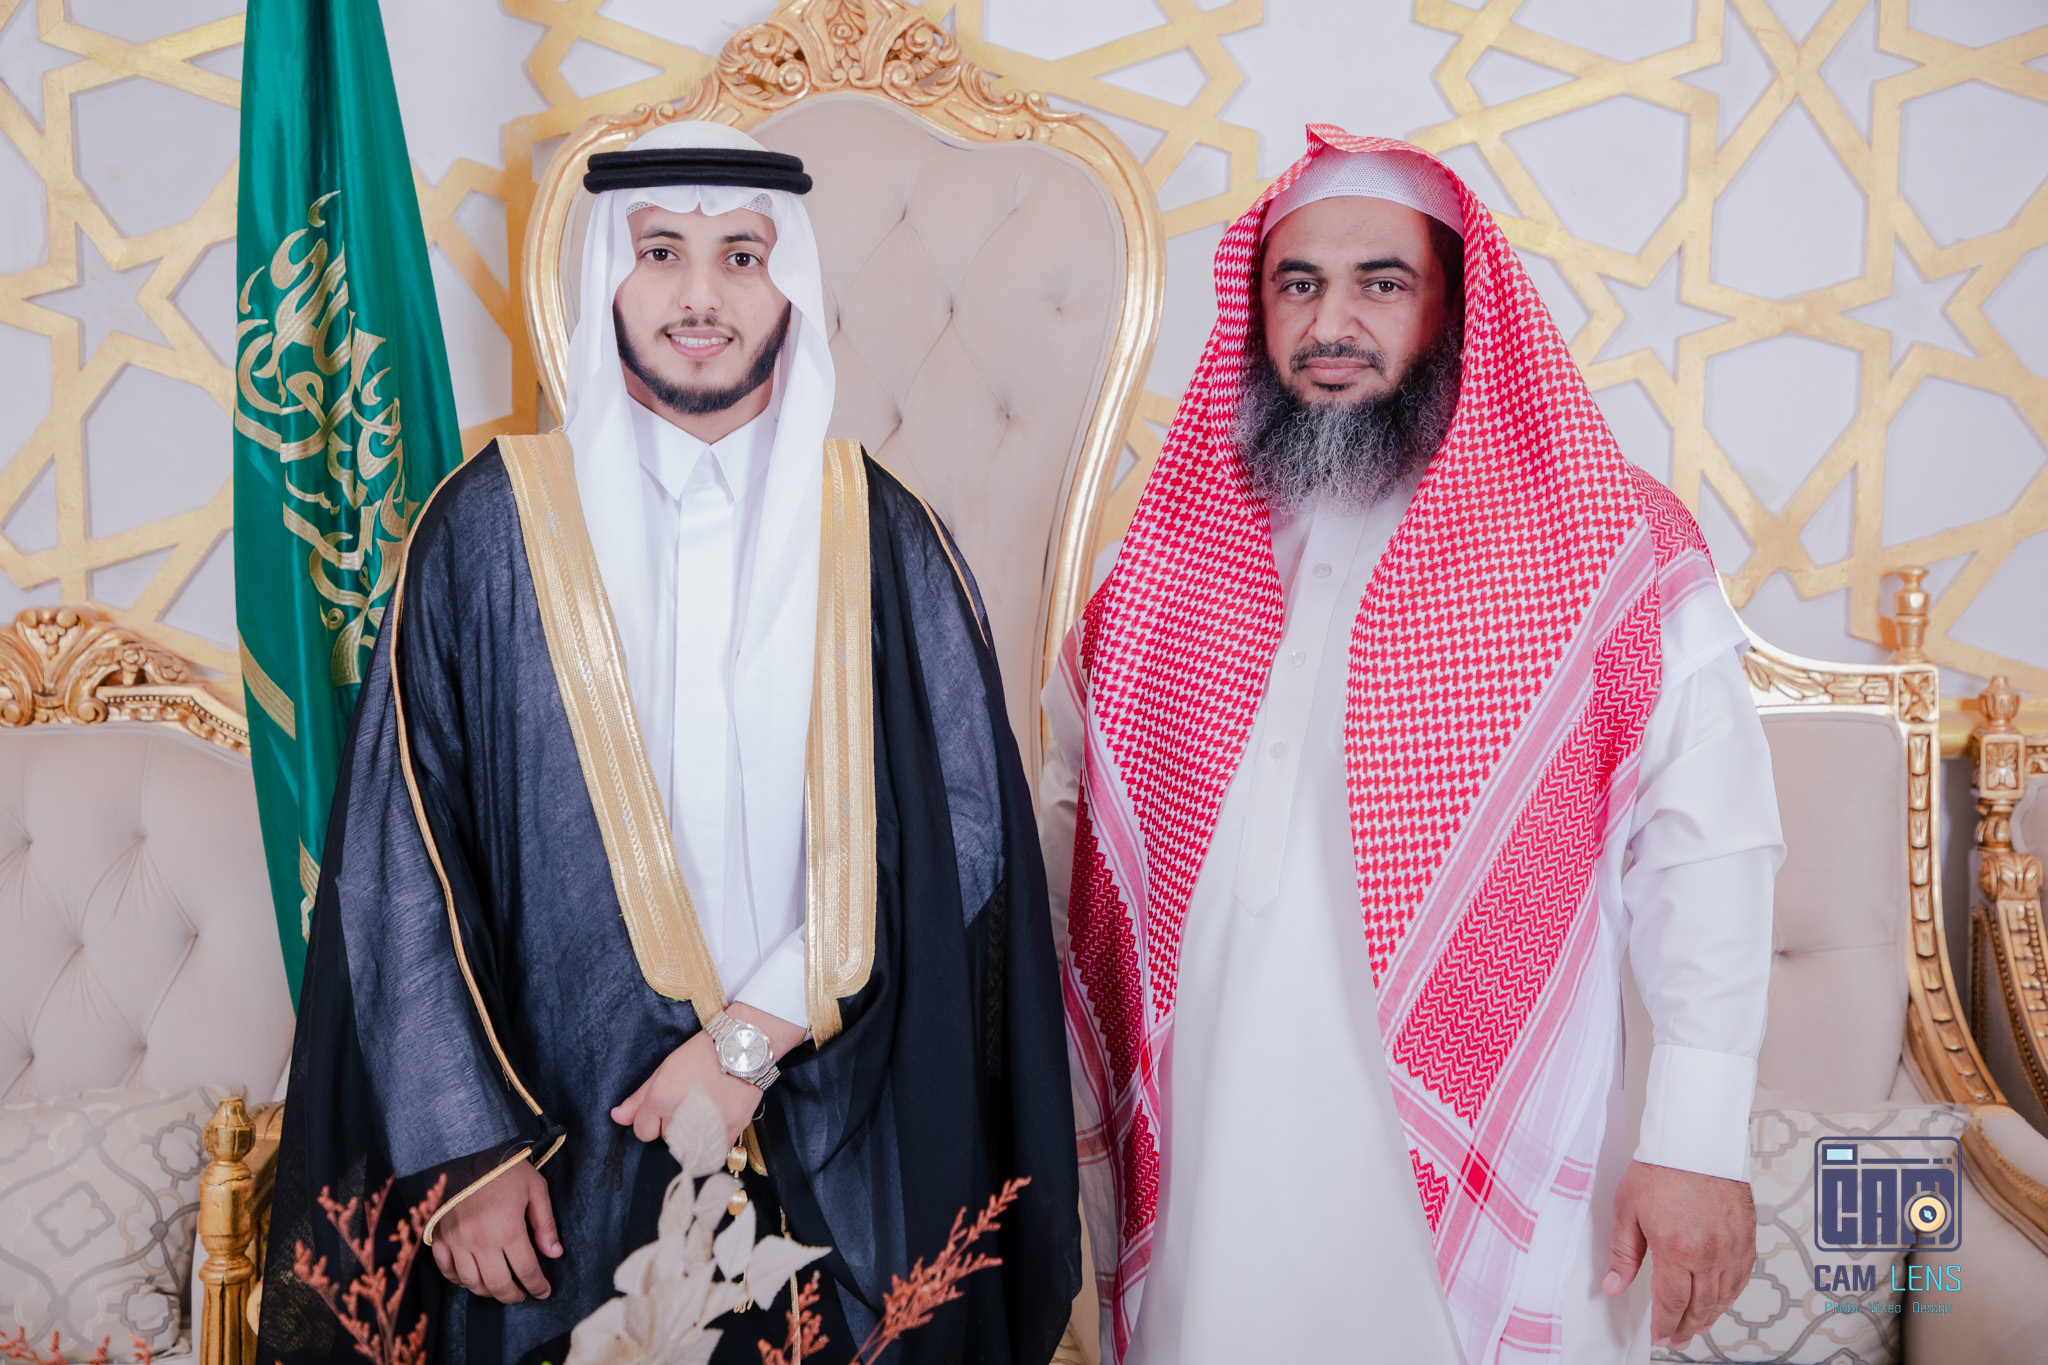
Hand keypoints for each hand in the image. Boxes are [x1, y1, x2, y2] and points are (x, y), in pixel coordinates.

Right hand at [429, 1158, 559, 1303]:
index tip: (544, 1291)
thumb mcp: (535, 1189)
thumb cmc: (505, 1168)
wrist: (465, 1151)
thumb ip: (545, 1224)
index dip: (538, 1286)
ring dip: (488, 1292)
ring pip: (472, 1283)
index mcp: (508, 1230)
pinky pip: (447, 1271)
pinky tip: (472, 1278)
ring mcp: (457, 1242)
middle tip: (523, 1294)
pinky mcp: (440, 1238)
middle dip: (514, 1296)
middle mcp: (481, 1242)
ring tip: (500, 1288)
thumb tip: (554, 1253)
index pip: (526, 1271)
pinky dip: (460, 1280)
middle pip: (498, 1286)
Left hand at [611, 1004, 806, 1146]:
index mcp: (661, 1099)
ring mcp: (706, 1127)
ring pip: (689, 1149)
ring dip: (694, 1137)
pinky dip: (715, 1141)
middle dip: (674, 1126)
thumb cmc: (701, 1054)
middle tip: (692, 1102)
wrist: (743, 1049)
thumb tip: (616, 1117)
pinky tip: (719, 1119)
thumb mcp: (665, 1070)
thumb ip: (639, 1099)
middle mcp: (681, 1116)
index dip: (653, 1119)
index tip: (668, 1106)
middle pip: (667, 1139)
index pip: (643, 1132)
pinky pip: (713, 1152)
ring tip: (706, 1111)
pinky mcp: (730, 1132)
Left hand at [1604, 1160, 1755, 1351]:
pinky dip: (1731, 1295)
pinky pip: (1742, 1278)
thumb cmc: (1662, 1168)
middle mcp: (1709, 1254)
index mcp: (1677, 1250)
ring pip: (1724, 1296)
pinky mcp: (1747, 1237)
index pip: (1672, 1303)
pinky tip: (1722, 1300)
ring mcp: (1732, 1247)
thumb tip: (1613, 1284)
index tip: (1660, 1335)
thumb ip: (1623, 1253)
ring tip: (1698, 1326)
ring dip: (1710, 1316)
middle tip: (1678, 1338)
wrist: (1696, 1141)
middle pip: (1700, 1306)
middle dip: (1687, 1327)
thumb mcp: (1628, 1211)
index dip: (1665, 1324)